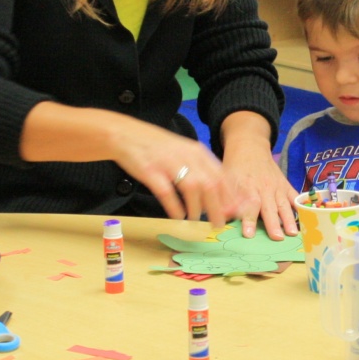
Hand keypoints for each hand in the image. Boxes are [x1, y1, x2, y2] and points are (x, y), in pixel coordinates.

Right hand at [112, 121, 234, 227]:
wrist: (126, 135)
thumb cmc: (158, 148)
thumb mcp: (184, 152)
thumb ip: (200, 169)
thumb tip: (217, 195)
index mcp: (197, 152)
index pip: (221, 176)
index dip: (228, 197)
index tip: (232, 213)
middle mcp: (186, 156)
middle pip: (210, 184)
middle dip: (217, 207)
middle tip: (218, 224)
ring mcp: (169, 163)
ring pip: (192, 188)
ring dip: (197, 208)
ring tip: (197, 220)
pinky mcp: (151, 172)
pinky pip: (167, 192)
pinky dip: (175, 207)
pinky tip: (178, 217)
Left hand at [221, 142, 297, 240]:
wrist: (250, 148)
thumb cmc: (235, 167)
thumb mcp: (225, 179)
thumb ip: (225, 199)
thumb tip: (221, 217)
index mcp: (247, 187)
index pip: (249, 205)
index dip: (249, 220)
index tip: (249, 234)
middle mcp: (264, 188)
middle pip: (269, 208)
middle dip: (273, 224)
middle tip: (277, 238)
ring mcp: (277, 186)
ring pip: (284, 205)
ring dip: (289, 219)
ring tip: (293, 233)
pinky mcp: (285, 185)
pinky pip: (295, 196)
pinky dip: (301, 206)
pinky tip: (307, 217)